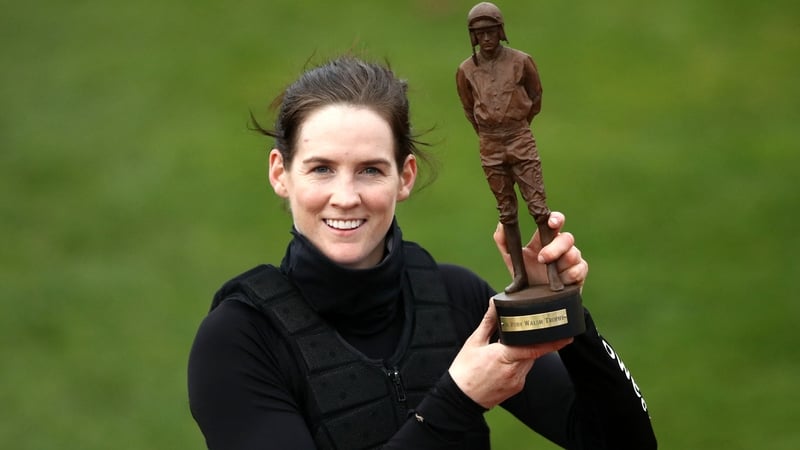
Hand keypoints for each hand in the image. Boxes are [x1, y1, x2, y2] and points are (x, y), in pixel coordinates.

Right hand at [448, 301, 572, 408]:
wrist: (460, 399)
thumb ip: (488, 322)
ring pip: (530, 361)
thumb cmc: (465, 370)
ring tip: (510, 345)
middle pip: (533, 352)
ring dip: (526, 351)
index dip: (551, 343)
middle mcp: (514, 371)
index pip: (533, 348)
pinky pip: (524, 370)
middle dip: (534, 341)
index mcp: (503, 357)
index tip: (566, 337)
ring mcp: (517, 382)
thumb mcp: (474, 342)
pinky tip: (506, 360)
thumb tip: (494, 303)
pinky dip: (520, 361)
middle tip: (539, 329)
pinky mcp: (517, 388)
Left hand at [493, 211, 587, 286]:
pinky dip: (570, 275)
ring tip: (551, 275)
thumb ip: (504, 241)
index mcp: (544, 239)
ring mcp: (572, 259)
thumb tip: (502, 223)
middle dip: (555, 247)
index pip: (554, 222)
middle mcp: (561, 246)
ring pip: (574, 254)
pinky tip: (561, 281)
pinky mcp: (579, 273)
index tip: (551, 223)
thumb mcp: (511, 259)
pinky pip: (580, 269)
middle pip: (567, 238)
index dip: (556, 219)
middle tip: (542, 258)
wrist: (535, 303)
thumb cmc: (525, 277)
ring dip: (561, 264)